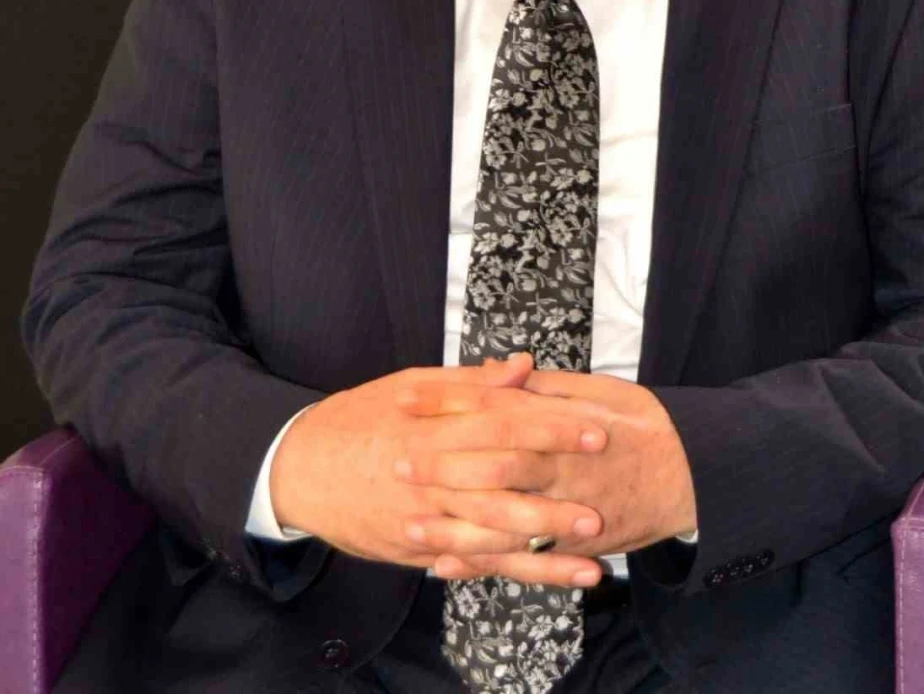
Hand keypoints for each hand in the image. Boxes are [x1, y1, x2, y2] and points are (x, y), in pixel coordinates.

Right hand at [269, 354, 608, 583]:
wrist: (300, 468)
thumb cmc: (361, 417)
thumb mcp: (413, 383)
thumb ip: (473, 382)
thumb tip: (524, 366)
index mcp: (435, 425)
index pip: (503, 424)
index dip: (551, 427)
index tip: (595, 429)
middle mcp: (432, 476)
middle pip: (502, 487)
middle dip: (556, 498)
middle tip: (603, 501)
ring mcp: (424, 519)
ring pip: (491, 538)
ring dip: (544, 547)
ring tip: (592, 551)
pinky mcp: (419, 550)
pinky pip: (471, 565)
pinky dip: (512, 572)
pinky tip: (549, 576)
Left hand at [401, 369, 695, 581]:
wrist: (693, 473)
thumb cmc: (643, 425)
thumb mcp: (599, 390)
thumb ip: (544, 386)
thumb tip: (499, 369)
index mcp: (562, 421)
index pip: (494, 407)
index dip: (447, 402)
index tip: (407, 397)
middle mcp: (562, 466)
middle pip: (491, 464)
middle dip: (440, 465)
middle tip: (395, 462)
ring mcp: (569, 508)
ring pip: (502, 519)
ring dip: (452, 524)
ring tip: (408, 526)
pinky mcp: (575, 543)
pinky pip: (525, 558)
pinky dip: (484, 563)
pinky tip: (447, 565)